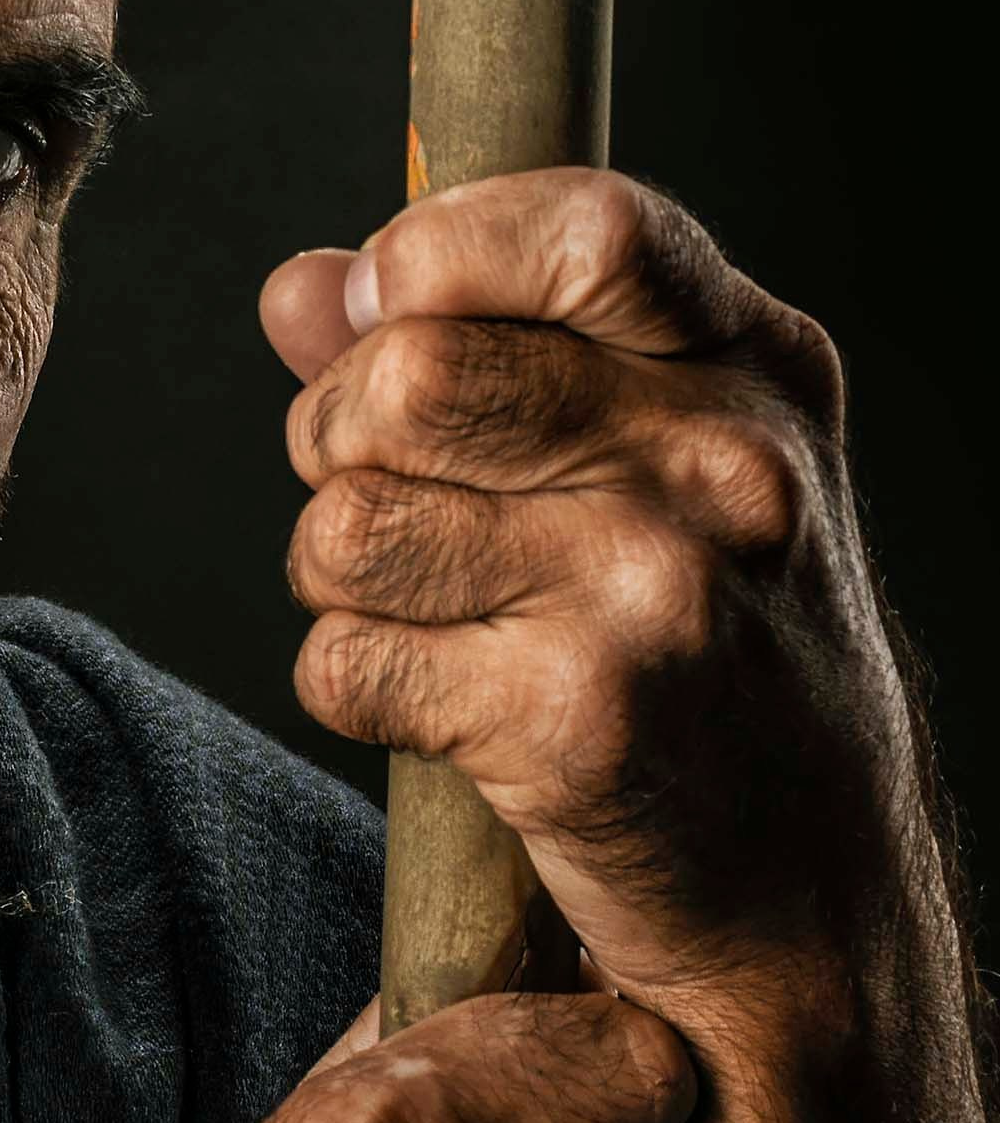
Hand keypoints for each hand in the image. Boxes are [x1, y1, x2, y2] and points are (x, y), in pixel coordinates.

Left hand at [261, 169, 929, 1041]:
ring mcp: (652, 592)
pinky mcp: (575, 723)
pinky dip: (354, 685)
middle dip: (337, 436)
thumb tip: (302, 286)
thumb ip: (477, 339)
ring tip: (426, 607)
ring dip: (337, 572)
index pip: (580, 227)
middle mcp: (721, 464)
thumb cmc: (716, 648)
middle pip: (404, 376)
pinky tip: (445, 705)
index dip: (434, 252)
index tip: (387, 307)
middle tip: (387, 495)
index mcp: (752, 366)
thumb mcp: (656, 456)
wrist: (819, 895)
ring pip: (347, 520)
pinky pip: (344, 658)